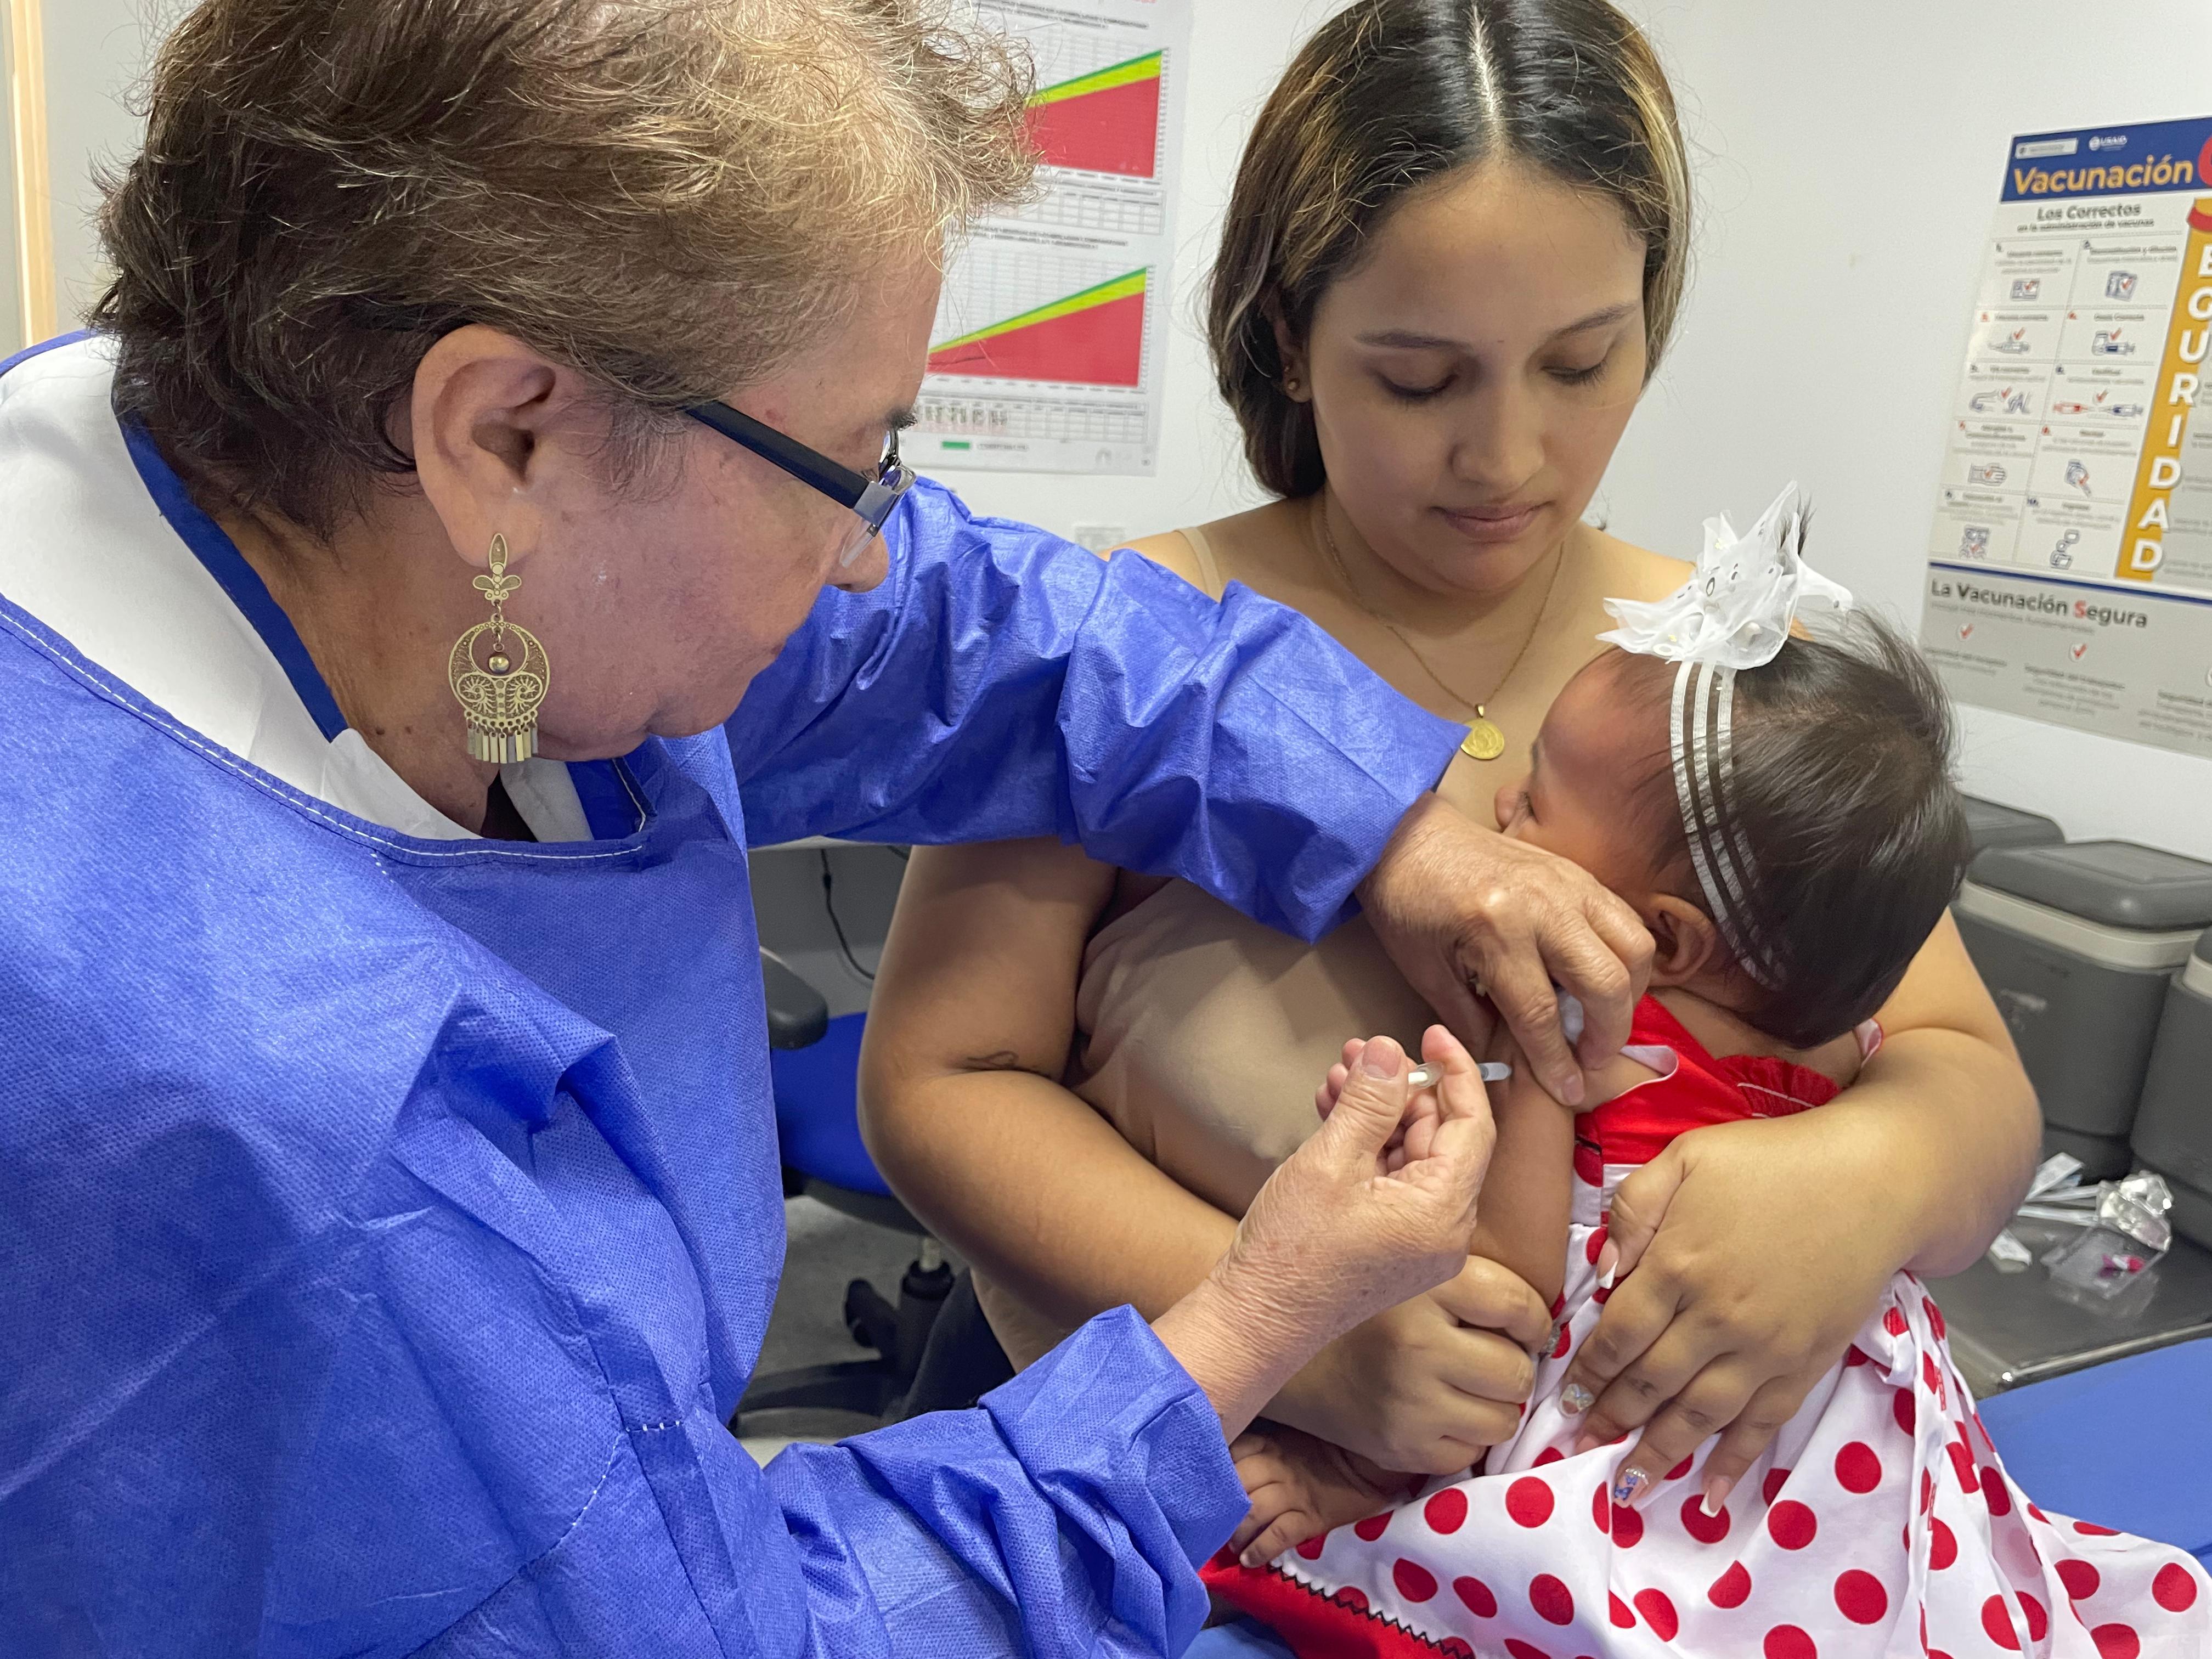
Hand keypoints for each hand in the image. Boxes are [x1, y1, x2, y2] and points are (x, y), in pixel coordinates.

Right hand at [1227, 1028, 1496, 1349]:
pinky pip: (1394, 1180)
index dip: (1455, 1071)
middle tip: (1360, 1054)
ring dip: (1377, 1112)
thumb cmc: (1289, 1253)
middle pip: (1442, 1137)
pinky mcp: (1393, 1244)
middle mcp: (1444, 1231)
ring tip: (1336, 1077)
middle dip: (1401, 1089)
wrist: (1255, 1321)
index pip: (1471, 1125)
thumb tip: (1390, 1051)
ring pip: (1413, 1155)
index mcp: (1442, 1213)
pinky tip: (1333, 1111)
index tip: (1431, 1034)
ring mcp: (1419, 1241)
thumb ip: (1368, 1101)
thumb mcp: (1329, 1161)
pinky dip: (1368, 1144)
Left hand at [1229, 1426, 1419, 1566]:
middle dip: (1221, 1507)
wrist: (1369, 1465)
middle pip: (1237, 1485)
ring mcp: (1295, 1492)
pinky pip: (1280, 1534)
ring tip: (1232, 1545)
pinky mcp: (1313, 1517)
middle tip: (1213, 1525)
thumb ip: (1260, 1445)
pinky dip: (1260, 1549)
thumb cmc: (1325, 1451)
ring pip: (1253, 1510)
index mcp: (1270, 1443)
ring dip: (1237, 1532)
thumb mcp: (1289, 1438)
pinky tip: (1249, 1561)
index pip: (1231, 1454)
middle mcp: (1277, 1466)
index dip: (1214, 1473)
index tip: (1202, 1491)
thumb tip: (1224, 1459)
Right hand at [1272, 1253, 1549, 1474]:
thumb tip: (1545, 1321)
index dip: (1531, 1321)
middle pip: (1518, 1372)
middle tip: (1483, 1357)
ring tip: (1463, 1386)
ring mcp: (1410, 1402)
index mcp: (1426, 1285)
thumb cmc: (1367, 1306)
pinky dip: (1463, 1436)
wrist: (1286, 1348)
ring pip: (1504, 1418)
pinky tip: (1437, 1412)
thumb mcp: (1414, 1270)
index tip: (1518, 1324)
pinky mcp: (1400, 1447)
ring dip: (1493, 1405)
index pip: (1519, 1307)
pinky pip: (1469, 1453)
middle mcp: (1418, 1344)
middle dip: (1511, 1367)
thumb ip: (1474, 1280)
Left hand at [1358, 794, 1651, 1105]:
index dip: (1559, 1061)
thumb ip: (1470, 1022)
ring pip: (1633, 946)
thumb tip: (1506, 1067)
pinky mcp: (1577, 872)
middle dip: (1609, 1033)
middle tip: (1594, 1061)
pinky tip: (1605, 979)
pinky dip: (1627, 956)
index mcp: (1497, 932)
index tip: (1570, 1092)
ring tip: (1605, 1021)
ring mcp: (1568, 883)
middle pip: (1605, 981)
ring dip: (1629, 993)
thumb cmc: (1407, 905)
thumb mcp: (1426, 972)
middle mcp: (1544, 905)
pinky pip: (1625, 918)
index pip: (1542, 1013)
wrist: (1404, 835)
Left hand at [1555, 1110, 1913, 1511]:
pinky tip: (1710, 1493)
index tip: (1567, 1398)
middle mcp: (1717, 1317)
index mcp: (1679, 1265)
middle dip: (1612, 1419)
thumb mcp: (1685, 1158)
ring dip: (1659, 1453)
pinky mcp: (1805, 1364)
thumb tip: (1603, 1274)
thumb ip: (1634, 1210)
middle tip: (1580, 1446)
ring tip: (1627, 1484)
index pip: (1619, 1334)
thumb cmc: (1772, 1161)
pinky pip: (1762, 1425)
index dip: (1589, 1371)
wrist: (1872, 1182)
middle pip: (1651, 1382)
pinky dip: (1734, 1462)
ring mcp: (1765, 1348)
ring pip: (1700, 1415)